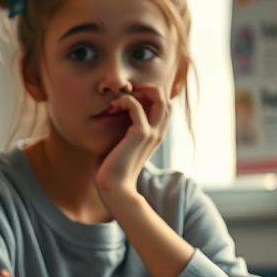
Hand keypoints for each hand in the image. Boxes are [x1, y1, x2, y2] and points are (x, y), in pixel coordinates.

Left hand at [95, 85, 169, 203]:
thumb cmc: (111, 169)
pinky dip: (124, 101)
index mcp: (155, 135)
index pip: (164, 106)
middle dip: (147, 88)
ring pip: (160, 97)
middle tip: (126, 93)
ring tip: (120, 99)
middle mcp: (158, 133)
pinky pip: (136, 106)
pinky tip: (113, 107)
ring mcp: (152, 133)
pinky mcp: (140, 134)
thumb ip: (120, 130)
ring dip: (139, 91)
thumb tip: (110, 117)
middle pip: (166, 98)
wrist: (114, 188)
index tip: (128, 96)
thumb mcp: (118, 145)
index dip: (149, 95)